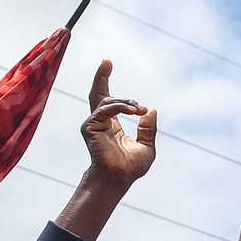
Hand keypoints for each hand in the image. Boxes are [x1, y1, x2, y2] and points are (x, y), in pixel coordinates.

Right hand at [80, 60, 157, 187]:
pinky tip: (133, 111)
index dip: (105, 81)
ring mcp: (93, 123)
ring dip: (126, 102)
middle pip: (97, 93)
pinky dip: (119, 107)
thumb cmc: (130, 167)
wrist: (119, 178)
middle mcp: (100, 122)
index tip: (106, 63)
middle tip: (107, 61)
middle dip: (101, 76)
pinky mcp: (90, 127)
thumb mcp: (147, 146)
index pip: (107, 100)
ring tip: (138, 109)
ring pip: (107, 102)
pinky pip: (104, 110)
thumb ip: (148, 128)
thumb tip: (151, 110)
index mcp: (111, 125)